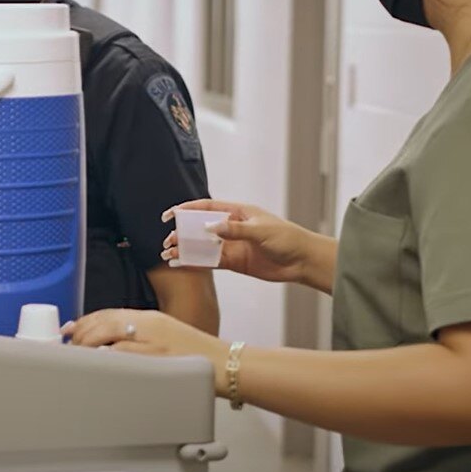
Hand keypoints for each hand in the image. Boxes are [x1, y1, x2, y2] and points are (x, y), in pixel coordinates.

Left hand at [62, 309, 231, 394]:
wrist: (225, 364)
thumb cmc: (198, 355)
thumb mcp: (167, 335)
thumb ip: (141, 336)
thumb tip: (111, 344)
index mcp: (151, 317)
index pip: (109, 313)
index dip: (85, 321)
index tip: (71, 328)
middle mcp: (149, 325)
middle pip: (103, 322)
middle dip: (80, 333)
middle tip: (68, 345)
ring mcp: (152, 341)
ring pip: (108, 336)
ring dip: (87, 346)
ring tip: (77, 356)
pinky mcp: (156, 358)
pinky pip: (122, 355)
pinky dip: (104, 357)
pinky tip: (95, 364)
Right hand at [161, 199, 314, 284]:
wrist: (301, 261)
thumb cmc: (287, 238)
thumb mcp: (261, 230)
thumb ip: (235, 230)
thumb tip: (210, 229)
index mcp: (238, 212)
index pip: (207, 207)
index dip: (187, 210)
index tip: (171, 215)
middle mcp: (232, 227)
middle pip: (201, 227)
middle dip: (183, 232)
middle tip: (169, 240)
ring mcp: (232, 245)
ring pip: (203, 246)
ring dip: (187, 249)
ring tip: (169, 253)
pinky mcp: (234, 262)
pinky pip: (211, 261)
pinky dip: (197, 262)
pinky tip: (183, 263)